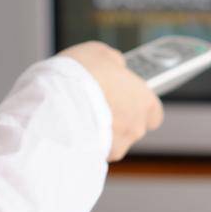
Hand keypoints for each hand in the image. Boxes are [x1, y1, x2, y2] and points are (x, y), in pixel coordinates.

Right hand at [56, 41, 163, 160]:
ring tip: (79, 114)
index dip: (138, 103)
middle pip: (132, 126)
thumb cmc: (81, 76)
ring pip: (113, 140)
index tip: (125, 94)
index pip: (154, 110)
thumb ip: (115, 62)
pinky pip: (94, 149)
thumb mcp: (100, 53)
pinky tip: (71, 128)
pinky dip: (86, 141)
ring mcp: (118, 145)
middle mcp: (136, 127)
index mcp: (145, 101)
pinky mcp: (97, 157)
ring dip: (101, 130)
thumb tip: (116, 64)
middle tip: (98, 102)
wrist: (56, 104)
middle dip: (118, 117)